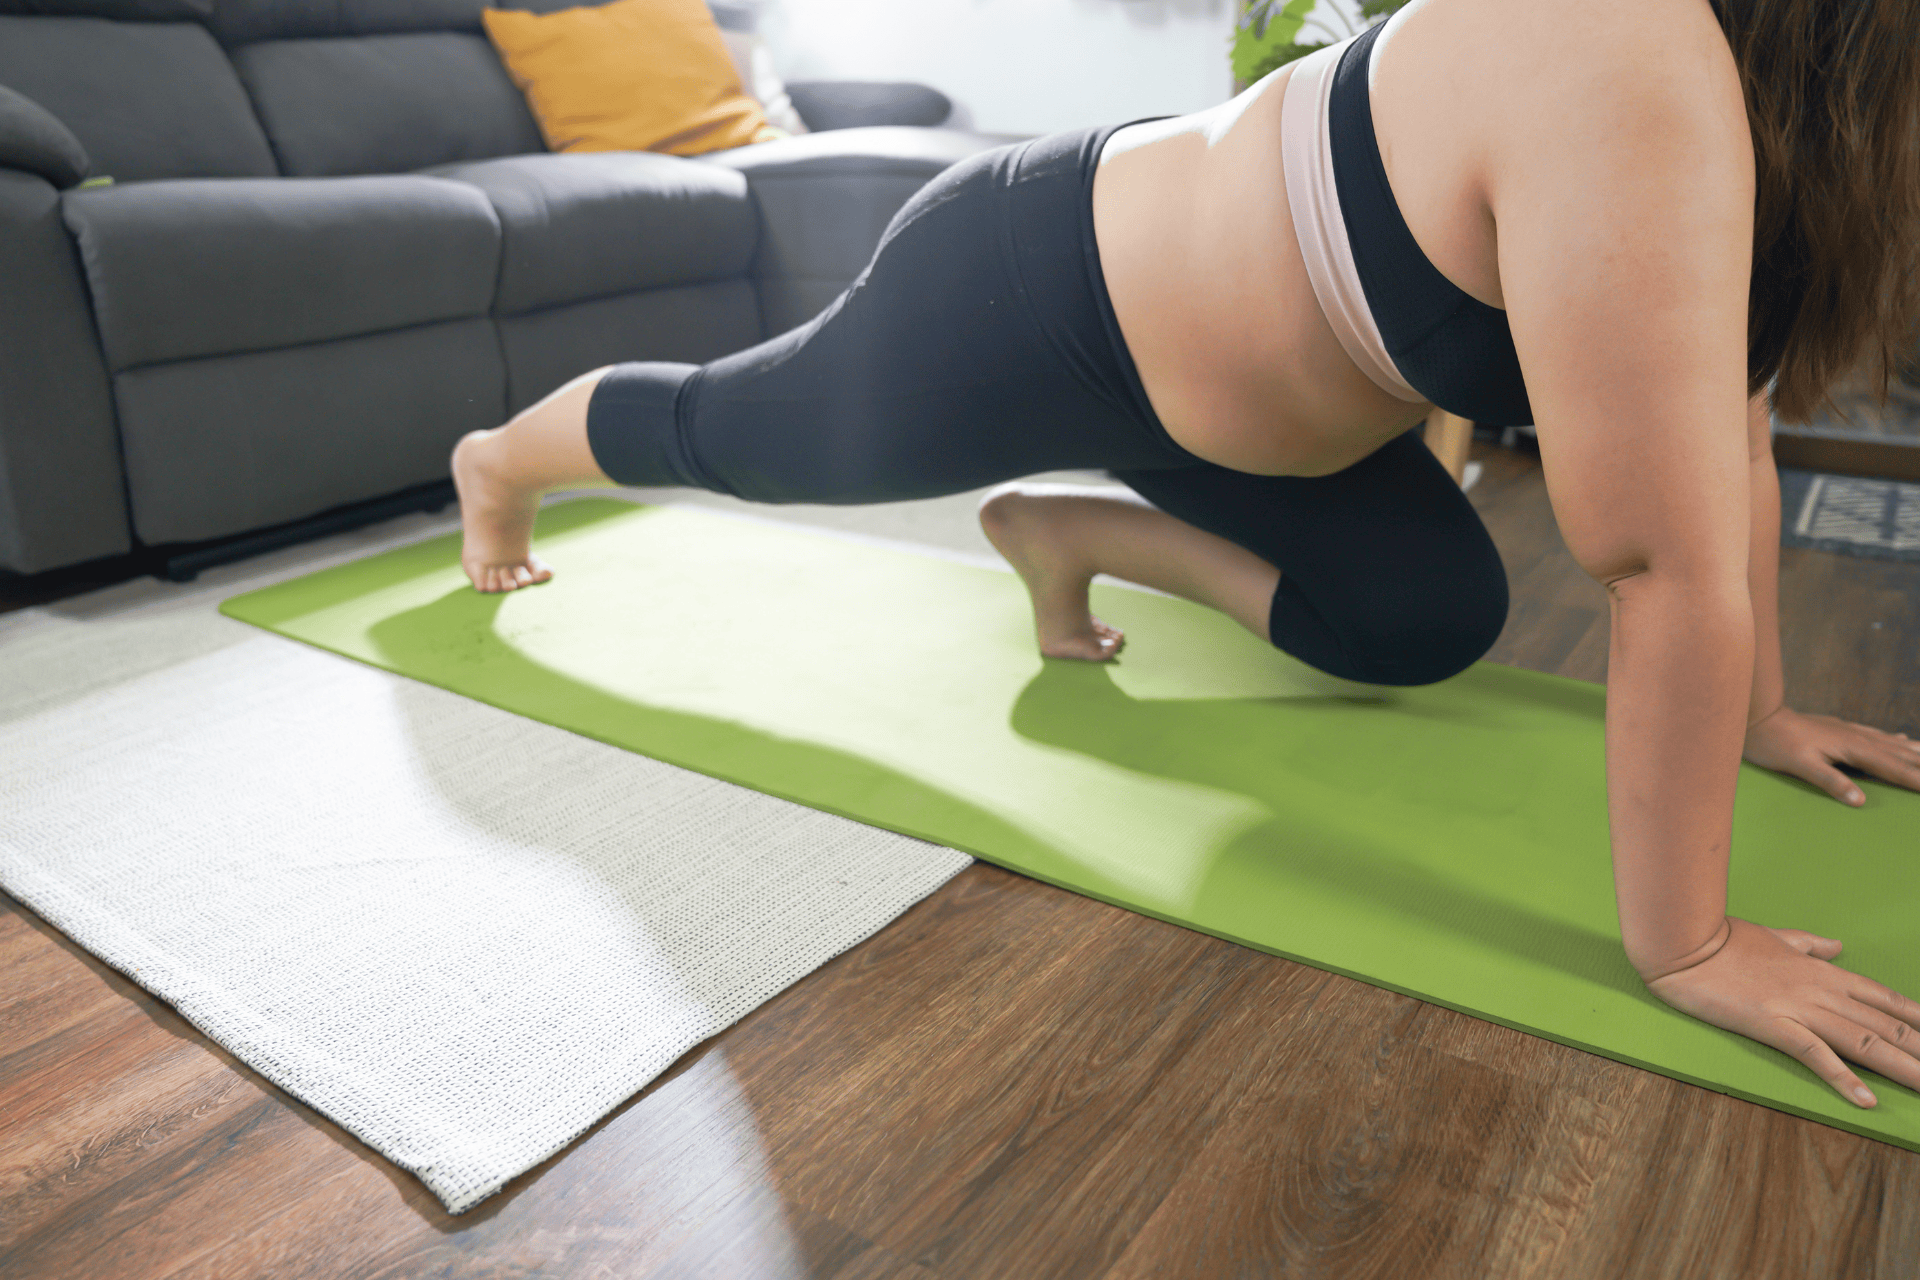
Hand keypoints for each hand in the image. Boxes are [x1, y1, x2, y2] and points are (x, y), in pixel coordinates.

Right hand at [1646, 916, 1919, 1106]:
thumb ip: (1808, 944)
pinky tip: (1865, 1100)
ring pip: (1863, 1041)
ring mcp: (1797, 1008)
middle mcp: (1820, 990)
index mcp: (1821, 971)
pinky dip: (1843, 1077)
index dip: (1917, 1017)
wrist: (1684, 942)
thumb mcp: (1775, 936)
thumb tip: (1836, 945)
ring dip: (1902, 1067)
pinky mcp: (1771, 1024)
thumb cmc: (1723, 938)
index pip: (1883, 998)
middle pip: (1884, 1025)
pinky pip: (1815, 1054)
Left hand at [1744, 705, 1919, 805]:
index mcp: (1852, 749)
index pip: (1893, 768)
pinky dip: (1895, 741)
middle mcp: (1857, 738)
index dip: (1917, 779)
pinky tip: (1901, 740)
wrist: (1759, 716)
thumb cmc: (1775, 744)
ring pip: (1892, 744)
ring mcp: (1850, 731)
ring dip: (1916, 752)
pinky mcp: (1841, 729)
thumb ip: (1830, 781)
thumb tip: (1859, 801)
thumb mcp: (1800, 766)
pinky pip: (1877, 736)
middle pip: (1900, 754)